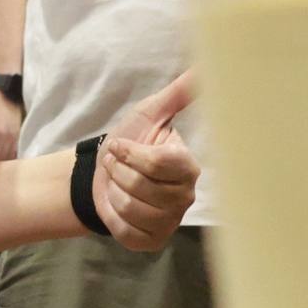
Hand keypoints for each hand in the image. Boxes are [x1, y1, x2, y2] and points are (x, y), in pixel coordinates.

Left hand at [95, 70, 199, 250]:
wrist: (102, 177)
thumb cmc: (130, 143)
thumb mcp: (151, 114)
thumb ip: (178, 93)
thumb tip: (204, 66)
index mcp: (188, 166)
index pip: (158, 163)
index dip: (130, 153)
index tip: (119, 145)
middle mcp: (186, 196)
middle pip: (140, 186)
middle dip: (116, 171)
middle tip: (116, 164)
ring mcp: (170, 222)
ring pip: (130, 208)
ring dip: (112, 191)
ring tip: (116, 182)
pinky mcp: (152, 241)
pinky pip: (125, 230)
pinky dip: (112, 215)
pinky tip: (116, 205)